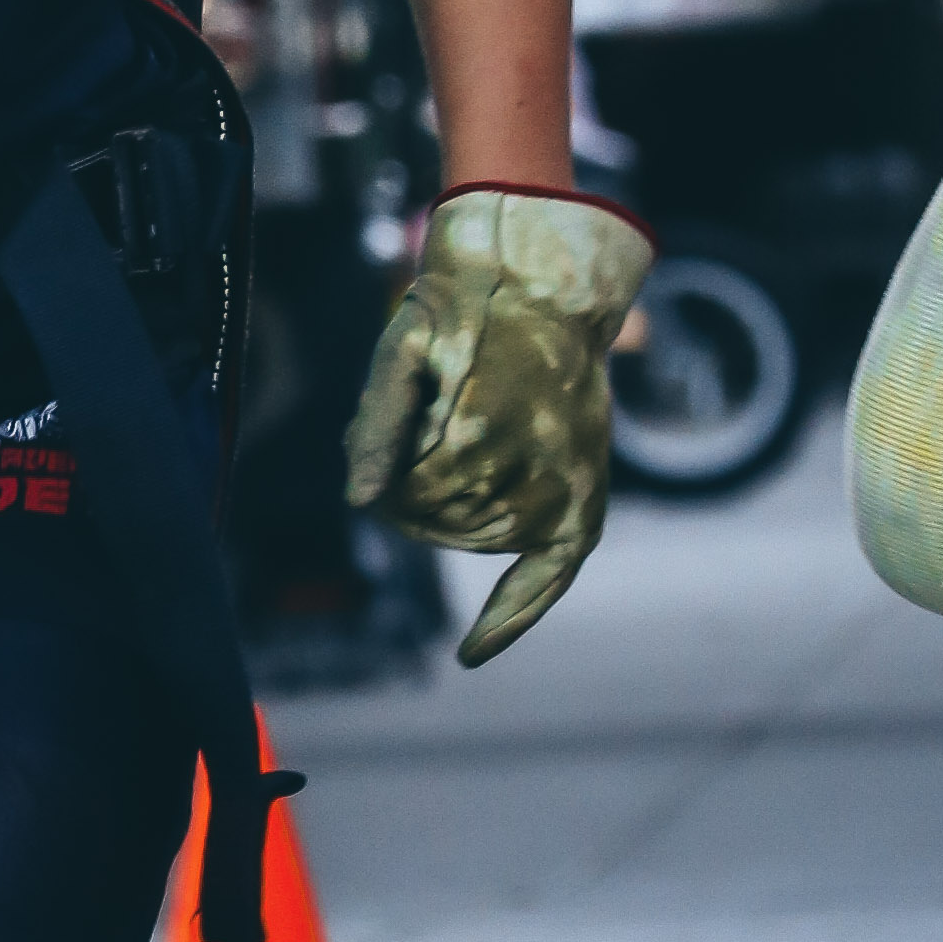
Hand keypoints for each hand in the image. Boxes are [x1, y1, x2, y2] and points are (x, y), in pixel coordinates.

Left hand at [347, 185, 652, 663]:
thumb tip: (358, 500)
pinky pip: (550, 577)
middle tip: (413, 447)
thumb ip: (379, 422)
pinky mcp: (584, 505)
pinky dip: (511, 617)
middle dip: (410, 498)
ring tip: (445, 465)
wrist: (546, 287)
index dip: (382, 479)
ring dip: (447, 521)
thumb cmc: (464, 309)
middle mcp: (527, 467)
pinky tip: (472, 654)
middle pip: (435, 523)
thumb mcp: (404, 344)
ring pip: (476, 541)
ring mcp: (561, 489)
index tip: (379, 450)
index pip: (401, 498)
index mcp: (478, 431)